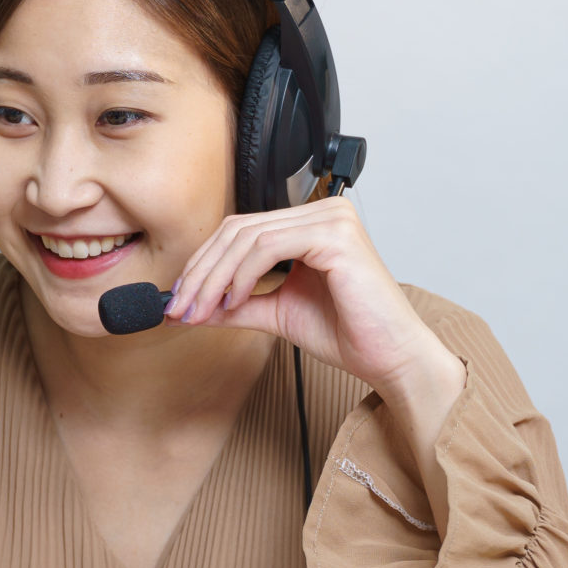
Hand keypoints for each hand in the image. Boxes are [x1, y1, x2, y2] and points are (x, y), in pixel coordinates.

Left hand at [165, 197, 459, 413]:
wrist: (389, 356)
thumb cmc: (348, 333)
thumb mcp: (277, 313)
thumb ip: (237, 304)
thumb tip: (191, 306)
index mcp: (311, 223)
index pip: (241, 229)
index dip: (203, 263)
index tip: (178, 298)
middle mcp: (323, 211)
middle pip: (238, 229)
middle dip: (200, 272)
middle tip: (178, 307)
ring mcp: (330, 219)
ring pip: (247, 238)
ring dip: (213, 278)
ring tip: (198, 311)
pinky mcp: (334, 235)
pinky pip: (268, 247)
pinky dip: (241, 275)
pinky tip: (232, 301)